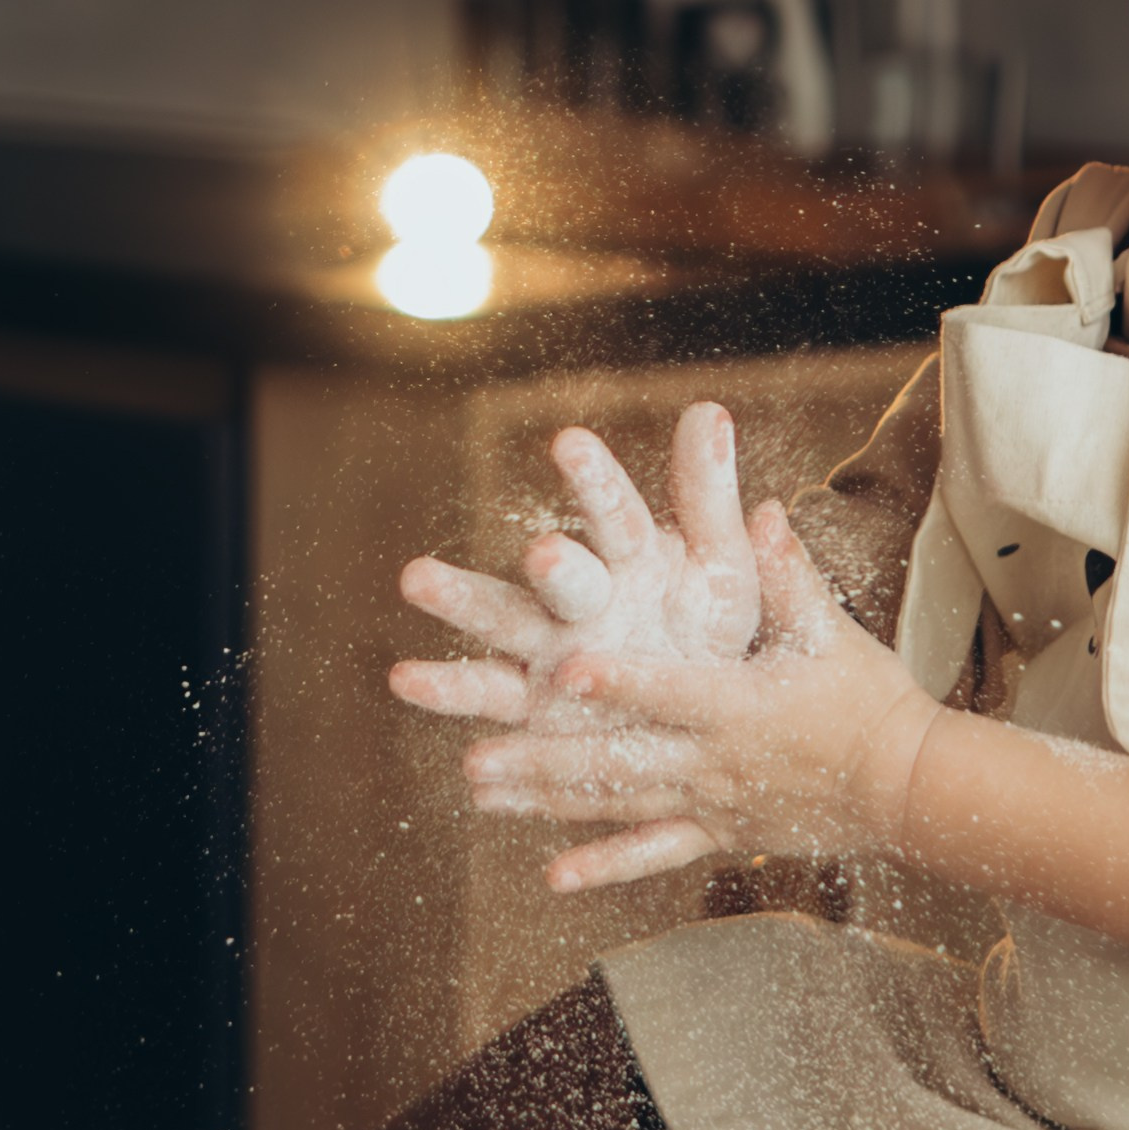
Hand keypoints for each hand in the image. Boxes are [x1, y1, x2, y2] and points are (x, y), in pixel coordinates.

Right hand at [390, 402, 760, 738]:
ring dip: (460, 600)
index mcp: (631, 558)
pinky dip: (446, 689)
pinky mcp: (528, 704)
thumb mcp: (722, 570)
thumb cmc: (710, 633)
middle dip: (554, 565)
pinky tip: (406, 678)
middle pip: (561, 574)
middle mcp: (581, 596)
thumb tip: (708, 409)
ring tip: (415, 578)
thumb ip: (707, 498)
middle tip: (545, 554)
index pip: (616, 514)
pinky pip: (486, 695)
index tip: (571, 443)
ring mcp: (547, 648)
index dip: (595, 481)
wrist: (696, 720)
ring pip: (502, 619)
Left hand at [464, 502, 939, 889]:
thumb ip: (788, 573)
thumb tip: (762, 510)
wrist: (909, 786)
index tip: (561, 671)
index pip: (668, 690)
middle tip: (477, 756)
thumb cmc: (872, 701)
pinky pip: (656, 854)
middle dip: (544, 759)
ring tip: (484, 793)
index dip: (616, 680)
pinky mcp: (722, 835)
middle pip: (620, 761)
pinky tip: (554, 875)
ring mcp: (714, 803)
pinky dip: (606, 866)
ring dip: (549, 801)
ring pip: (621, 806)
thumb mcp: (831, 632)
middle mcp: (716, 760)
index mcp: (739, 704)